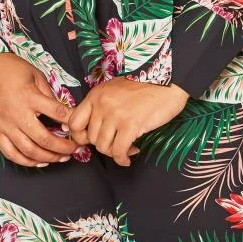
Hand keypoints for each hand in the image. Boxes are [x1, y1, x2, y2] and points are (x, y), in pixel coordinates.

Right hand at [0, 53, 79, 166]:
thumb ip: (48, 95)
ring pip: (29, 151)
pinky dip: (26, 161)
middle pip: (45, 139)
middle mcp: (17, 114)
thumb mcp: (35, 74)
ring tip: (61, 158)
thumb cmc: (10, 68)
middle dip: (63, 147)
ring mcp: (4, 125)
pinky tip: (39, 162)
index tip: (79, 127)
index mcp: (29, 96)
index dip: (72, 121)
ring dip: (48, 158)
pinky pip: (10, 153)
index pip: (57, 113)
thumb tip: (63, 113)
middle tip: (75, 149)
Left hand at [65, 77, 189, 166]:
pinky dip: (122, 158)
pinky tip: (129, 156)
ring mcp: (115, 115)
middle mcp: (102, 104)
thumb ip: (101, 105)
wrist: (169, 82)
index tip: (92, 140)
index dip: (80, 136)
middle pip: (91, 138)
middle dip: (103, 145)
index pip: (74, 122)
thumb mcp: (115, 90)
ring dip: (114, 152)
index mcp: (96, 95)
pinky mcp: (131, 125)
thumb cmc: (145, 87)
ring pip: (103, 147)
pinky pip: (118, 151)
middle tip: (117, 143)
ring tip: (127, 148)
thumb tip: (89, 127)